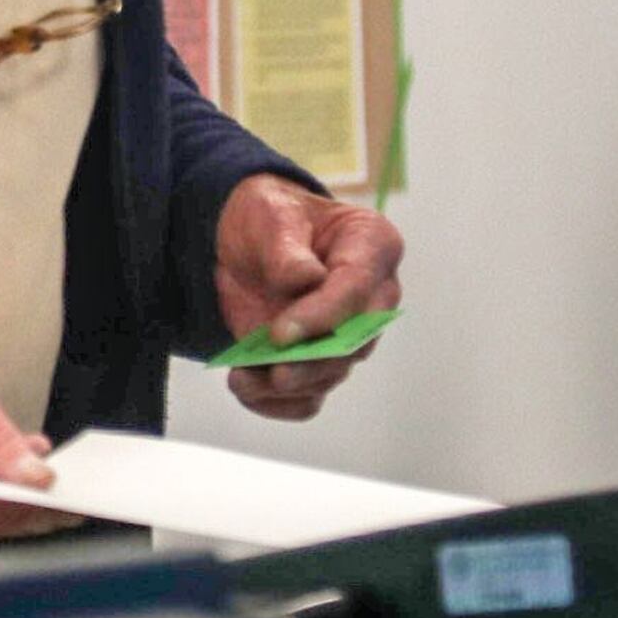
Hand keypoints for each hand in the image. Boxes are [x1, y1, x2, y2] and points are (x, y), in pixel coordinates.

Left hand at [212, 177, 404, 420]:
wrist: (245, 242)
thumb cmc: (270, 218)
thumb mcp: (271, 214)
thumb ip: (287, 247)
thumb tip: (306, 278)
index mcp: (372, 246)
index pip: (358, 289)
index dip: (323, 315)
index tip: (282, 333)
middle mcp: (371, 298)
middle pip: (354, 342)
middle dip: (313, 363)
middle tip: (275, 373)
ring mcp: (346, 336)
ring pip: (331, 374)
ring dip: (288, 385)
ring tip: (244, 380)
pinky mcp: (318, 363)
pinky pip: (308, 398)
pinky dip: (277, 403)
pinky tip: (247, 390)